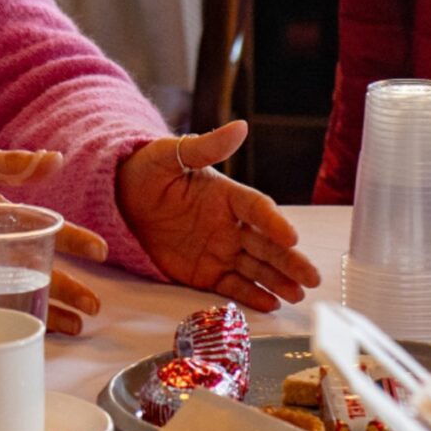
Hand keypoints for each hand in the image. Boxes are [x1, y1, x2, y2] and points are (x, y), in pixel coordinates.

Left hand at [0, 148, 111, 335]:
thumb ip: (7, 164)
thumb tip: (53, 158)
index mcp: (7, 217)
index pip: (50, 229)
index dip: (76, 240)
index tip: (100, 251)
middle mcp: (2, 247)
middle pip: (45, 269)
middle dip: (73, 287)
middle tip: (97, 304)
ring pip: (28, 292)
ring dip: (55, 309)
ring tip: (80, 324)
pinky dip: (18, 318)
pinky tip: (38, 331)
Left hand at [115, 123, 319, 311]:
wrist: (118, 199)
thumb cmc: (146, 171)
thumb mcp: (170, 155)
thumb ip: (205, 147)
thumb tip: (240, 126)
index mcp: (227, 194)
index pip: (258, 208)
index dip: (275, 222)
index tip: (291, 236)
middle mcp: (230, 224)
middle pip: (267, 244)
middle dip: (290, 261)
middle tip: (311, 277)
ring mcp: (219, 250)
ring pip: (256, 267)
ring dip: (278, 281)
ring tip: (298, 294)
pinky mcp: (205, 272)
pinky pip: (232, 285)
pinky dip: (251, 295)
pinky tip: (271, 304)